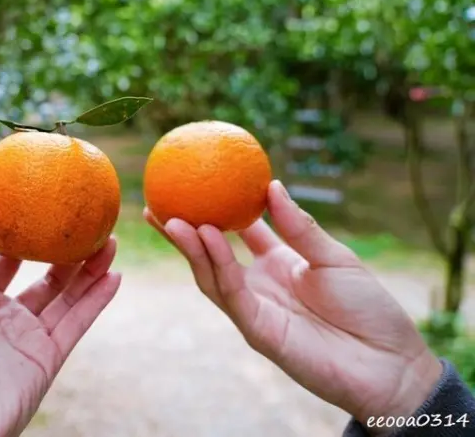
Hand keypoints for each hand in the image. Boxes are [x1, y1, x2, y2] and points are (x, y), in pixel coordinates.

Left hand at [0, 193, 120, 436]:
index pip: (2, 260)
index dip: (21, 234)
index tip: (39, 205)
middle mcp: (3, 317)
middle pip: (43, 275)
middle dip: (65, 249)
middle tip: (85, 220)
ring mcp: (27, 338)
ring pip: (67, 296)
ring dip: (89, 269)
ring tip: (109, 239)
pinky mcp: (48, 359)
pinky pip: (78, 323)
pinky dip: (98, 300)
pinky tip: (115, 276)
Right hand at [145, 180, 441, 432]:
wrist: (390, 364)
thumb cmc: (369, 310)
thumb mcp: (335, 258)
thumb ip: (300, 227)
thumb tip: (272, 186)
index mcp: (278, 264)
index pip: (238, 232)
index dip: (216, 209)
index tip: (197, 184)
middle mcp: (259, 284)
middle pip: (211, 253)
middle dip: (183, 230)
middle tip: (158, 202)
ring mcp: (255, 308)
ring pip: (211, 274)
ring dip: (190, 246)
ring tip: (172, 217)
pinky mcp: (257, 329)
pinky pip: (231, 292)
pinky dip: (217, 263)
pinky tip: (207, 236)